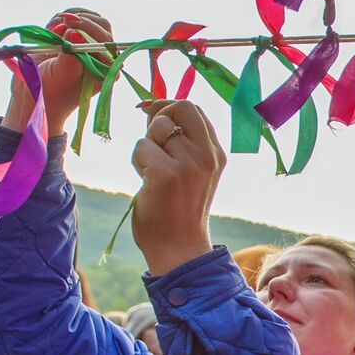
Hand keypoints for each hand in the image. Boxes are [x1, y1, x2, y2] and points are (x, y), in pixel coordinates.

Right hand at [3, 9, 113, 137]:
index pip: (107, 39)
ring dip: (66, 20)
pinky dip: (57, 20)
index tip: (70, 25)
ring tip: (53, 34)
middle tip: (60, 24)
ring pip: (84, 17)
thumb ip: (72, 56)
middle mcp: (100, 55)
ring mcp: (85, 45)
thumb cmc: (51, 92)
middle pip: (100, 24)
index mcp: (107, 67)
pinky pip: (68, 19)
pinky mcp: (70, 38)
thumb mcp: (62, 75)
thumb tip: (77, 33)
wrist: (34, 96)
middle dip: (79, 20)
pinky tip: (50, 31)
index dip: (90, 28)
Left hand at [130, 99, 223, 275]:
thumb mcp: (192, 171)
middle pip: (179, 107)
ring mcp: (188, 164)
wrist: (179, 248)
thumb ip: (180, 141)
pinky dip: (138, 163)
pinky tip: (148, 183)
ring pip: (155, 128)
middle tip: (153, 143)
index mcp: (216, 154)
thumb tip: (151, 106)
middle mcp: (207, 155)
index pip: (194, 109)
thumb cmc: (178, 209)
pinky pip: (141, 147)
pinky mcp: (166, 174)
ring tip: (152, 172)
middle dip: (158, 118)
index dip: (169, 107)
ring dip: (146, 147)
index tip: (153, 118)